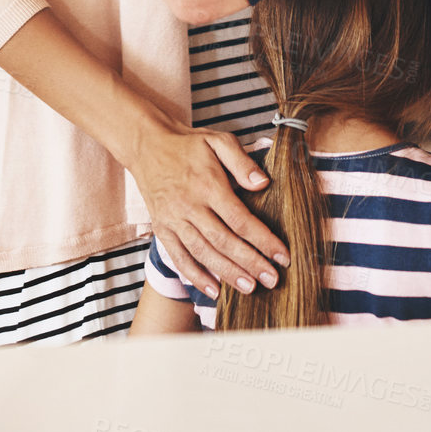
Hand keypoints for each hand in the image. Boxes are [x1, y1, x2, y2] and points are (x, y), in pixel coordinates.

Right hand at [126, 117, 290, 297]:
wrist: (149, 145)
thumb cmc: (189, 145)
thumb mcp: (218, 141)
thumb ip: (242, 162)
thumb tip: (263, 184)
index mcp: (207, 184)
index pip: (239, 219)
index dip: (262, 239)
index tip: (282, 256)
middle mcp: (189, 205)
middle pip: (223, 241)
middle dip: (250, 263)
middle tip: (272, 280)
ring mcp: (173, 220)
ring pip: (203, 252)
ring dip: (227, 273)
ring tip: (250, 288)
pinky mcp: (162, 229)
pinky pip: (179, 257)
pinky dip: (195, 276)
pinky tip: (214, 290)